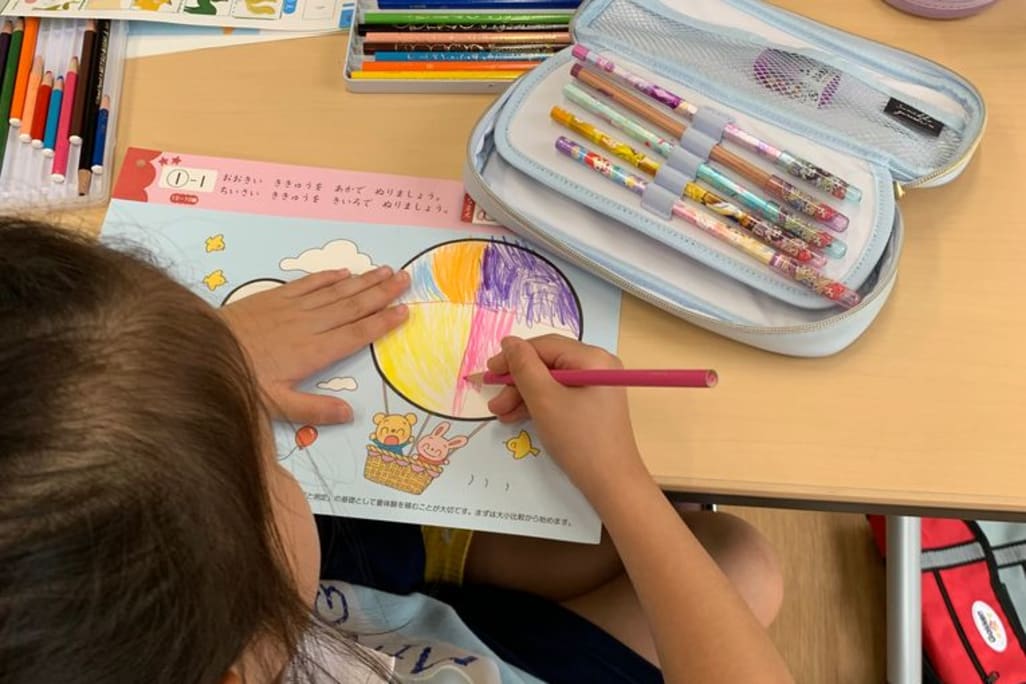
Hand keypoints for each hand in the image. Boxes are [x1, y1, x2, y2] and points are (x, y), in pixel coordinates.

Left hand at [220, 266, 409, 424]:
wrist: (202, 347)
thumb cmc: (240, 380)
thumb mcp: (276, 405)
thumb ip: (313, 409)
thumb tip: (350, 414)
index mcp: (314, 351)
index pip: (357, 334)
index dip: (382, 322)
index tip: (404, 311)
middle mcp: (309, 325)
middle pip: (353, 306)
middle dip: (381, 293)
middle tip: (405, 280)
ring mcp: (292, 308)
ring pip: (336, 291)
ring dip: (363, 281)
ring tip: (386, 271)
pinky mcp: (274, 297)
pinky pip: (308, 284)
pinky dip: (328, 277)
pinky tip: (344, 272)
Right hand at [486, 335, 647, 495]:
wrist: (611, 484)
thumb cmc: (579, 439)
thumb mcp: (545, 400)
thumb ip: (524, 367)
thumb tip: (509, 342)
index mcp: (593, 358)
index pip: (545, 346)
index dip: (513, 356)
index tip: (489, 372)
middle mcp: (598, 367)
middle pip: (547, 364)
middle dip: (517, 382)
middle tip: (494, 401)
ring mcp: (596, 387)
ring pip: (550, 382)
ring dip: (523, 396)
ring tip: (501, 414)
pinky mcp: (592, 406)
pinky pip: (560, 396)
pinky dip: (538, 405)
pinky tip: (517, 417)